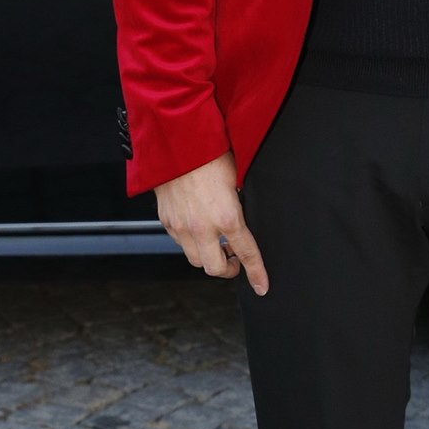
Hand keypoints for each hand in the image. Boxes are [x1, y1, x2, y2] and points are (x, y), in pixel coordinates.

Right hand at [154, 152, 269, 291]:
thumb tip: (244, 219)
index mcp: (227, 217)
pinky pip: (180, 243)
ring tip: (216, 244)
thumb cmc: (210, 154)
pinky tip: (198, 229)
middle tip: (235, 260)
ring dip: (208, 257)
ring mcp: (181, 226)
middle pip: (214, 268)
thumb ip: (240, 205)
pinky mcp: (166, 221)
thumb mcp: (237, 180)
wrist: (176, 143)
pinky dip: (191, 242)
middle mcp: (202, 227)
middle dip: (227, 269)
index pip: (247, 254)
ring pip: (195, 259)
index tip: (262, 286)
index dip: (256, 273)